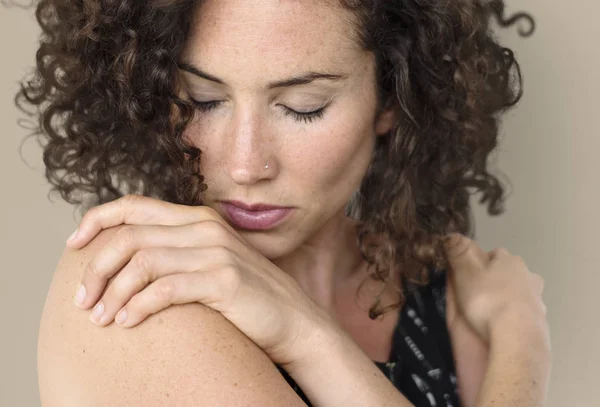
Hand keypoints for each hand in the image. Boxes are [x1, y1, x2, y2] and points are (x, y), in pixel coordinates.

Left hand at [68, 194, 331, 365]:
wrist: (295, 322)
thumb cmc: (247, 298)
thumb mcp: (210, 265)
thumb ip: (177, 253)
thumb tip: (127, 260)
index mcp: (198, 219)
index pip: (135, 205)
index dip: (97, 220)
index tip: (73, 244)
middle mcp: (205, 228)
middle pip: (130, 236)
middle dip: (96, 269)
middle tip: (81, 301)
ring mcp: (216, 252)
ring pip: (142, 263)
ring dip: (112, 293)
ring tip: (101, 319)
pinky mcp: (224, 280)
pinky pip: (165, 289)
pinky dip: (138, 306)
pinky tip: (127, 323)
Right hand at [443, 233, 548, 344]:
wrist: (516, 337)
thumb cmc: (487, 300)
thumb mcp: (465, 273)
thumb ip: (458, 252)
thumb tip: (452, 234)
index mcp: (509, 260)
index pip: (492, 254)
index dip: (478, 264)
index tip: (467, 277)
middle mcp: (527, 274)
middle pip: (508, 272)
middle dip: (495, 279)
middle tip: (477, 294)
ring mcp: (537, 298)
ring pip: (519, 291)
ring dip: (506, 297)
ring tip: (490, 312)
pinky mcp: (540, 319)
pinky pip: (524, 312)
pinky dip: (515, 315)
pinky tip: (504, 325)